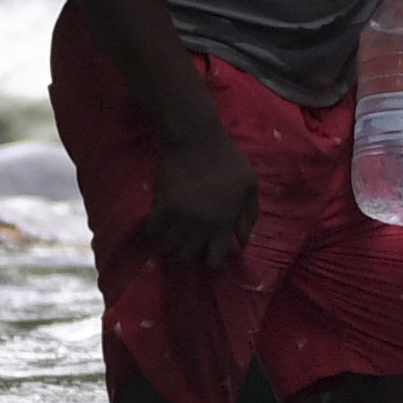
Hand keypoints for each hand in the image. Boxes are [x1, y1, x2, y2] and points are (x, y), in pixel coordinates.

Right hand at [150, 118, 258, 269]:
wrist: (197, 139)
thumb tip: (243, 242)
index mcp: (224, 222)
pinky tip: (161, 225)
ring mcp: (180, 217)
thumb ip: (249, 214)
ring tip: (176, 237)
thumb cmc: (228, 160)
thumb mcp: (250, 184)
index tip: (211, 256)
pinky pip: (153, 232)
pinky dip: (156, 232)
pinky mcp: (162, 206)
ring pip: (169, 248)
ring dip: (172, 245)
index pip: (215, 261)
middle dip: (190, 256)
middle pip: (188, 258)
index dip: (213, 263)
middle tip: (191, 246)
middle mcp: (201, 225)